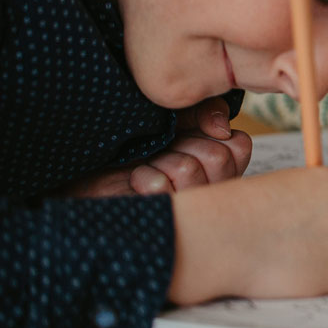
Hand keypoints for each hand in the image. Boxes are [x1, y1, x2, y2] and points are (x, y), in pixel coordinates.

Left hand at [68, 96, 253, 197]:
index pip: (239, 145)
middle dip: (182, 145)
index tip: (186, 133)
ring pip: (189, 170)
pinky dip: (143, 176)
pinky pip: (161, 187)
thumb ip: (205, 110)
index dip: (214, 134)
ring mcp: (187, 206)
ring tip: (148, 164)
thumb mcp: (174, 116)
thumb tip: (221, 129)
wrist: (88, 169)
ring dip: (161, 161)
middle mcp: (210, 188)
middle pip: (218, 158)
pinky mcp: (159, 216)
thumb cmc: (132, 144)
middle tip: (162, 149)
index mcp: (219, 164)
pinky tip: (136, 180)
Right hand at [167, 166, 327, 303]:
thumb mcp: (290, 187)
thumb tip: (326, 216)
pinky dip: (314, 283)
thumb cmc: (245, 209)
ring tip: (288, 258)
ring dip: (327, 264)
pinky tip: (287, 272)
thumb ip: (317, 200)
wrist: (224, 236)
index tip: (317, 229)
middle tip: (309, 251)